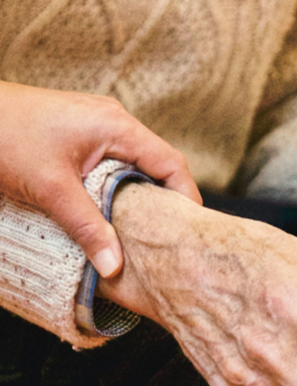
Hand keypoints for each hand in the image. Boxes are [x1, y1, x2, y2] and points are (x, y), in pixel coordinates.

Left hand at [0, 82, 200, 276]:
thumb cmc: (4, 136)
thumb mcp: (50, 188)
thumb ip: (86, 226)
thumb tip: (114, 265)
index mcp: (118, 126)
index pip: (172, 164)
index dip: (186, 198)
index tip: (189, 230)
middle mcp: (114, 120)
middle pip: (157, 164)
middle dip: (164, 200)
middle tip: (165, 237)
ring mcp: (97, 123)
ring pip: (133, 164)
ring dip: (137, 193)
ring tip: (137, 229)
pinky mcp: (80, 131)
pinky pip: (112, 160)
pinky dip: (116, 185)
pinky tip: (106, 208)